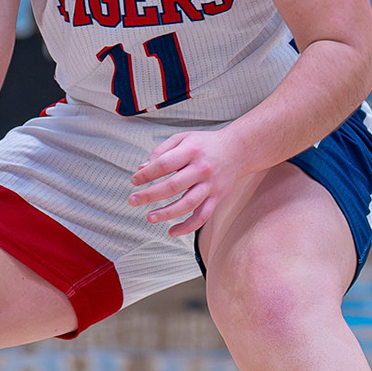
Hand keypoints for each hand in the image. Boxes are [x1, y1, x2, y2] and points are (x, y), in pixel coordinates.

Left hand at [129, 127, 254, 237]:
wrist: (239, 149)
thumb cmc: (205, 144)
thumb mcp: (183, 138)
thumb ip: (161, 151)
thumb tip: (142, 168)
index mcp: (191, 151)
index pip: (164, 164)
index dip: (146, 174)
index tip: (135, 181)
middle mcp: (202, 169)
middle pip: (173, 186)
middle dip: (150, 195)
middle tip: (133, 200)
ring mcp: (210, 185)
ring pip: (187, 204)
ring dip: (167, 213)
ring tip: (150, 217)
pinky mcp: (217, 197)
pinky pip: (202, 216)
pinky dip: (187, 227)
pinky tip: (172, 232)